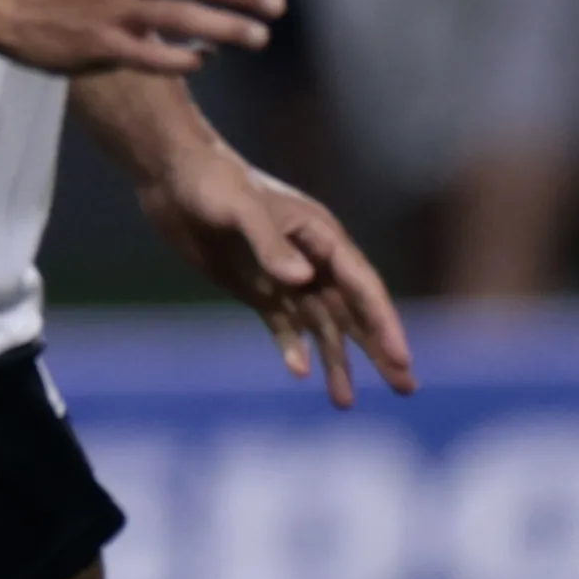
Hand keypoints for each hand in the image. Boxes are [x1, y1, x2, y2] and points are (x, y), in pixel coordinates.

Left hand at [138, 142, 416, 410]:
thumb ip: (270, 245)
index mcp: (322, 237)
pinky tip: (300, 374)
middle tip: (406, 388)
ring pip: (321, 325)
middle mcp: (312, 260)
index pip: (363, 288)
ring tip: (345, 402)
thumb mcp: (240, 209)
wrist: (172, 176)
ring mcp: (284, 276)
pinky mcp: (255, 287)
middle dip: (379, 350)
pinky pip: (282, 324)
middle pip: (353, 313)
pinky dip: (292, 348)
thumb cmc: (212, 182)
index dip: (384, 325)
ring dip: (336, 361)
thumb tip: (303, 280)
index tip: (402, 359)